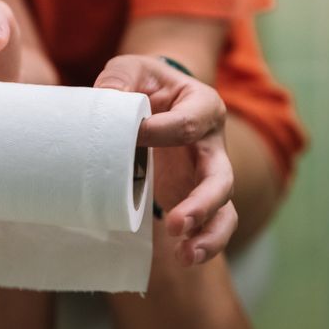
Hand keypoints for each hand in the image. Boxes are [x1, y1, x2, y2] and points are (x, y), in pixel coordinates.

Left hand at [94, 55, 236, 265]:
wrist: (152, 98)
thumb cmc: (142, 84)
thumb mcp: (129, 70)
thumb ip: (117, 81)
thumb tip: (104, 102)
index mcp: (202, 105)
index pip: (190, 123)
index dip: (161, 132)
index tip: (134, 136)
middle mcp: (213, 143)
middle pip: (220, 177)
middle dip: (201, 203)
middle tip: (175, 223)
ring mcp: (208, 173)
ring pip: (224, 208)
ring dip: (208, 233)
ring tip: (185, 255)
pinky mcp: (196, 195)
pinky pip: (211, 224)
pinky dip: (202, 243)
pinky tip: (183, 257)